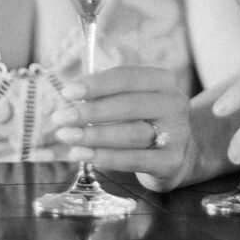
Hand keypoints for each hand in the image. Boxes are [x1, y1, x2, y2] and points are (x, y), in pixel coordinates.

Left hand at [51, 66, 195, 190]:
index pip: (127, 77)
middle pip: (129, 105)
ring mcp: (177, 133)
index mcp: (164, 80)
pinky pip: (134, 159)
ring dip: (94, 135)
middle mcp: (175, 103)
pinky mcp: (171, 161)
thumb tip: (71, 95)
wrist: (178, 155)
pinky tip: (82, 154)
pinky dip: (106, 157)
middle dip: (91, 111)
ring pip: (131, 133)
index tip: (68, 92)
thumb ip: (108, 93)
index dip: (96, 84)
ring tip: (67, 136)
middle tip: (61, 117)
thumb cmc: (144, 121)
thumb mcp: (134, 99)